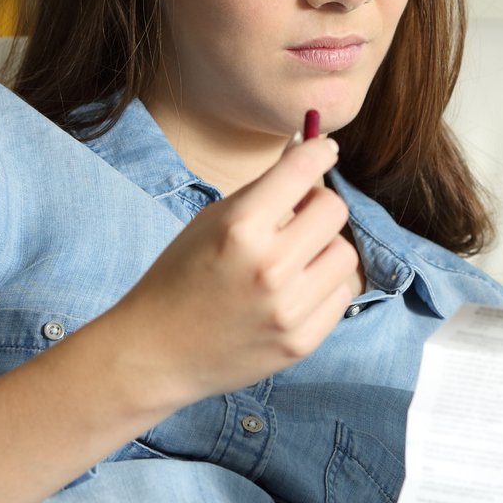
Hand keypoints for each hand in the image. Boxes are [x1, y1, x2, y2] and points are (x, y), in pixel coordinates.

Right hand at [106, 131, 357, 404]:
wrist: (156, 352)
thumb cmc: (180, 277)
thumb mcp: (211, 221)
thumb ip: (262, 192)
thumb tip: (311, 154)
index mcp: (240, 228)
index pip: (302, 171)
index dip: (319, 152)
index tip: (324, 151)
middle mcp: (269, 267)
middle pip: (334, 210)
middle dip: (318, 205)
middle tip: (300, 214)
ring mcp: (289, 309)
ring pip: (345, 254)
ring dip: (325, 249)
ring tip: (296, 259)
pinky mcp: (302, 342)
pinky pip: (341, 295)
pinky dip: (324, 287)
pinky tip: (295, 291)